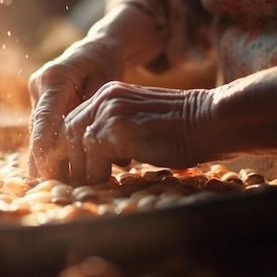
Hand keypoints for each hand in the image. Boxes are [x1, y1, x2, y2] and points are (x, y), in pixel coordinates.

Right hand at [28, 36, 123, 178]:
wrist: (95, 49)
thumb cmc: (105, 63)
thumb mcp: (108, 82)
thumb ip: (99, 112)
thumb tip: (105, 147)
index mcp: (55, 76)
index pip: (45, 115)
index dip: (43, 143)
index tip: (44, 166)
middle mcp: (39, 86)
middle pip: (38, 127)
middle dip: (43, 157)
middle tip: (48, 184)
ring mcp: (37, 95)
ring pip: (38, 132)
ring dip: (44, 157)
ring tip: (50, 184)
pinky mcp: (40, 105)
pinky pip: (43, 130)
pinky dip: (49, 149)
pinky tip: (51, 174)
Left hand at [58, 81, 214, 183]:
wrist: (210, 122)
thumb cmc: (181, 130)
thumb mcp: (140, 124)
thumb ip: (116, 132)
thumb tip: (96, 158)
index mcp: (109, 94)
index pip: (73, 120)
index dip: (68, 148)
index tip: (68, 170)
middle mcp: (105, 98)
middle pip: (67, 131)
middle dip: (67, 160)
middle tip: (71, 182)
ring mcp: (111, 112)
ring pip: (78, 144)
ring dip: (82, 168)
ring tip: (94, 182)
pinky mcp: (120, 129)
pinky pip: (93, 156)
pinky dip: (97, 172)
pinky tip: (112, 178)